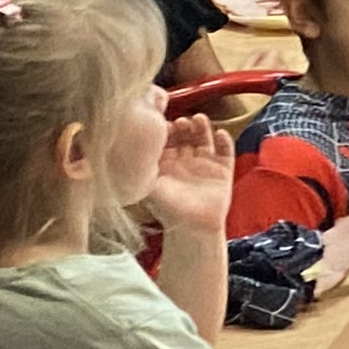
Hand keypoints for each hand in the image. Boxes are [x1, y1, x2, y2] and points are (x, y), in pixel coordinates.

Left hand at [146, 114, 235, 233]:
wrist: (193, 229)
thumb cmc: (167, 210)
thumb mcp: (148, 187)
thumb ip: (139, 170)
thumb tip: (123, 152)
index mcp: (166, 162)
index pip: (165, 138)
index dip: (165, 127)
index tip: (162, 121)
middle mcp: (185, 160)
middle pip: (185, 134)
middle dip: (184, 125)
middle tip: (181, 121)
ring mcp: (204, 163)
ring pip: (204, 138)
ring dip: (202, 127)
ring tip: (199, 119)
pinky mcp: (222, 170)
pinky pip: (225, 151)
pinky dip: (225, 141)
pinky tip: (220, 134)